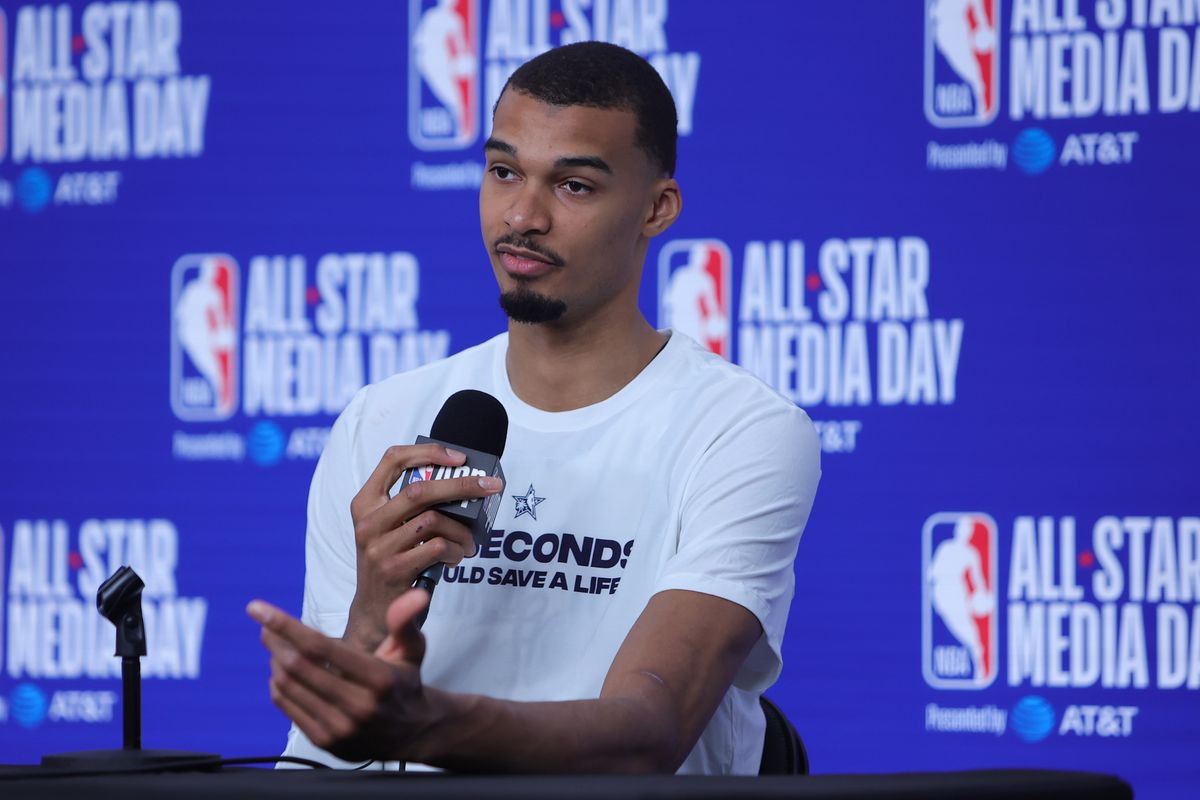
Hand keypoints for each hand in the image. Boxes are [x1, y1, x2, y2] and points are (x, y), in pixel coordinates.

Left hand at [248, 592, 432, 762]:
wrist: (411, 733)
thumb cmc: (405, 682)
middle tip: (264, 623)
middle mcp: (357, 705)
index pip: (320, 647)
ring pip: (289, 686)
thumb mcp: (412, 649)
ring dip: (275, 660)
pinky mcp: (325, 741)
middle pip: (298, 666)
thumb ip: (406, 621)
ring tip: (273, 643)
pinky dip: (278, 684)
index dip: (285, 625)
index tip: (258, 609)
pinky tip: (281, 670)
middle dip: (275, 639)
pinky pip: (287, 707)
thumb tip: (415, 595)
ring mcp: (339, 727)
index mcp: (378, 678)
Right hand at [345, 444, 503, 649]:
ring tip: (469, 543)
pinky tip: (456, 558)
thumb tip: (462, 484)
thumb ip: (411, 506)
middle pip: (420, 490)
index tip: (459, 457)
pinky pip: (437, 548)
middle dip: (463, 485)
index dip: (428, 453)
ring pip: (434, 520)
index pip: (392, 459)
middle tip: (492, 486)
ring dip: (462, 530)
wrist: (373, 611)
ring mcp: (378, 546)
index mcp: (365, 502)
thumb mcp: (388, 528)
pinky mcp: (394, 569)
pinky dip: (455, 551)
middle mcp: (368, 521)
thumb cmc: (392, 560)